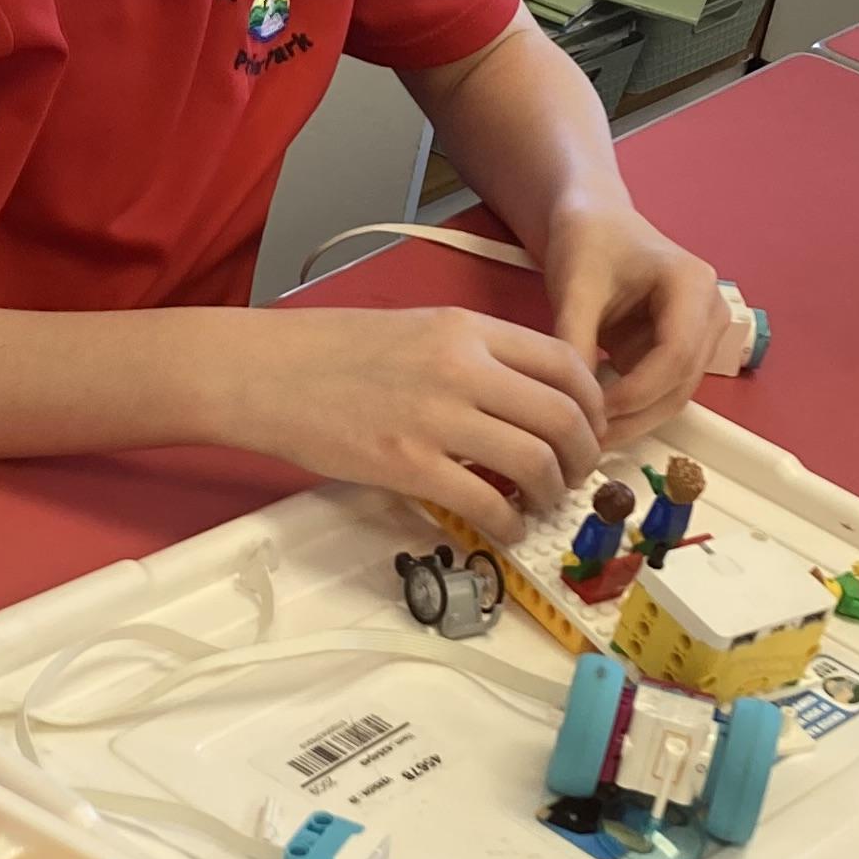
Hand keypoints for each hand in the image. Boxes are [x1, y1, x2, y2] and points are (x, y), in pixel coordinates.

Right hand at [228, 306, 604, 510]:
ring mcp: (437, 418)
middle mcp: (463, 368)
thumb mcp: (418, 330)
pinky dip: (510, 524)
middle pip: (563, 416)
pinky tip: (505, 529)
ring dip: (552, 493)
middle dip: (583, 456)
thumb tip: (530, 402)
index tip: (590, 429)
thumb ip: (476, 357)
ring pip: (535, 462)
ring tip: (541, 505)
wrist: (266, 373)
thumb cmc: (334, 352)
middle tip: (574, 477)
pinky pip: (487, 503)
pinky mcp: (408, 466)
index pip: (566, 363)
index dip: (593, 404)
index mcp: (467, 329)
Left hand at [542, 199, 726, 429]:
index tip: (593, 410)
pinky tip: (598, 421)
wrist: (596, 223)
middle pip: (682, 382)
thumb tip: (575, 402)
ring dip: (635, 421)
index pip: (677, 353)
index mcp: (693, 284)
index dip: (637, 390)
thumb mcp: (575, 286)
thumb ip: (575, 340)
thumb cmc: (588, 242)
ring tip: (588, 435)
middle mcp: (711, 313)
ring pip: (676, 396)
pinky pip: (664, 393)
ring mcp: (702, 336)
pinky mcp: (684, 353)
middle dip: (635, 415)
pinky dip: (633, 412)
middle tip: (587, 438)